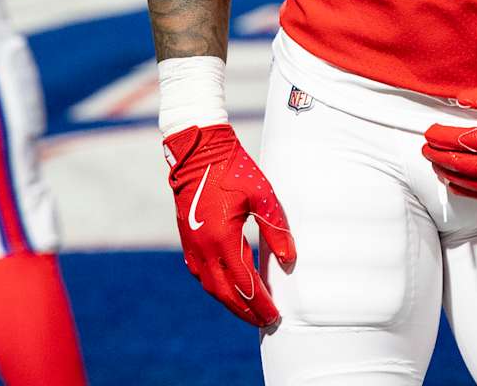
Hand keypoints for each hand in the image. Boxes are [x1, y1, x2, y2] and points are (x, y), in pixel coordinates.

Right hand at [164, 124, 295, 326]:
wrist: (198, 153)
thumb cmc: (234, 170)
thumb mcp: (262, 196)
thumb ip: (276, 229)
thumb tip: (289, 260)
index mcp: (223, 239)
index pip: (244, 283)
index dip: (260, 302)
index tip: (275, 315)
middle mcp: (204, 249)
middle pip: (226, 293)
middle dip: (246, 311)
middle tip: (265, 323)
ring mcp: (192, 247)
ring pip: (211, 287)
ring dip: (231, 303)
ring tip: (250, 312)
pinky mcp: (188, 241)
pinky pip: (202, 275)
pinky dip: (217, 288)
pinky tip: (229, 290)